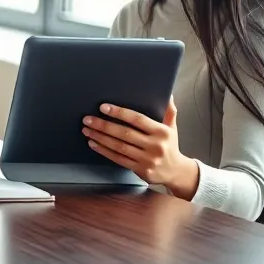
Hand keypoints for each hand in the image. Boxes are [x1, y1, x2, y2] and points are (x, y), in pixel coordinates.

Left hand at [82, 99, 199, 198]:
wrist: (176, 171)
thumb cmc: (170, 145)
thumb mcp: (172, 127)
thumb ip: (168, 110)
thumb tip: (167, 93)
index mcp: (162, 132)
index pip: (138, 119)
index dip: (119, 113)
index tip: (103, 107)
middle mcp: (155, 145)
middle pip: (124, 133)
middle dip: (103, 125)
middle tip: (88, 119)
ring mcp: (147, 159)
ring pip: (119, 146)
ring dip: (100, 137)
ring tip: (87, 130)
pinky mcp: (140, 169)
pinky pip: (118, 158)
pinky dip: (104, 150)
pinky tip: (93, 143)